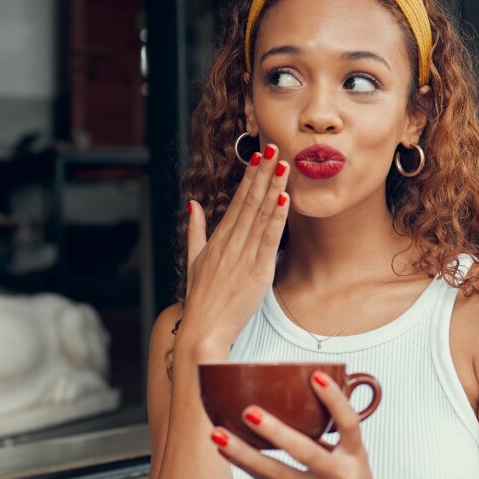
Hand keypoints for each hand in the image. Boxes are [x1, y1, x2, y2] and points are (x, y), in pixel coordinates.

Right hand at [177, 146, 290, 355]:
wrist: (202, 331)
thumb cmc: (201, 300)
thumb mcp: (193, 261)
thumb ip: (195, 231)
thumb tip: (193, 205)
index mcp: (218, 240)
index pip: (237, 201)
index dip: (250, 177)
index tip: (259, 156)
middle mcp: (230, 244)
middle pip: (249, 202)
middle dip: (263, 173)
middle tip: (275, 147)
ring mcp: (243, 257)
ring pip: (260, 215)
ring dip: (273, 188)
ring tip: (284, 164)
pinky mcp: (257, 273)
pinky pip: (268, 239)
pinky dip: (277, 218)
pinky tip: (285, 199)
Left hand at [210, 370, 411, 478]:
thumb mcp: (353, 460)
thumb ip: (330, 437)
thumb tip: (301, 402)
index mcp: (356, 457)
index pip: (349, 424)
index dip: (334, 399)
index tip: (315, 376)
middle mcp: (339, 476)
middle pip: (306, 452)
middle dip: (276, 432)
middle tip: (249, 410)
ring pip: (276, 473)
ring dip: (244, 453)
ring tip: (218, 434)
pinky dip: (245, 465)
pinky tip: (224, 450)